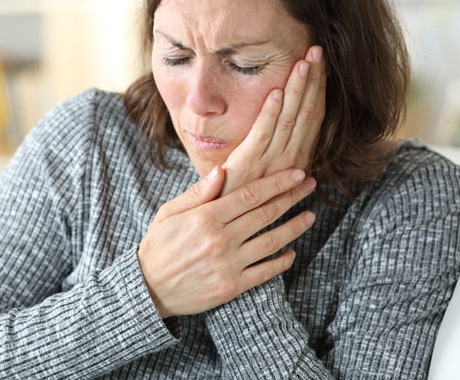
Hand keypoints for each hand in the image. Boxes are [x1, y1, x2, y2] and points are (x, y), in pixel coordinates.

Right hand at [137, 167, 316, 318]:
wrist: (149, 289)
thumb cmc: (159, 245)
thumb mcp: (170, 212)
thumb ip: (197, 192)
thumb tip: (222, 170)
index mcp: (205, 217)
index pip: (250, 194)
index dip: (277, 182)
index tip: (296, 173)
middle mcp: (220, 239)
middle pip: (265, 213)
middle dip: (292, 197)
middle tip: (310, 186)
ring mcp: (228, 264)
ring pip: (271, 241)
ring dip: (294, 227)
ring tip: (310, 216)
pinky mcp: (232, 286)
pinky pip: (265, 272)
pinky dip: (282, 262)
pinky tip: (291, 252)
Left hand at [220, 46, 325, 195]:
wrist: (225, 223)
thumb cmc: (243, 196)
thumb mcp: (268, 174)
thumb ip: (281, 157)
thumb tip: (301, 156)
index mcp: (296, 159)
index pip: (313, 117)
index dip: (318, 89)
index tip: (322, 63)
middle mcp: (290, 159)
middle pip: (306, 112)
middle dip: (313, 80)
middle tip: (318, 50)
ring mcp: (270, 161)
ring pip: (289, 119)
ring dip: (297, 89)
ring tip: (304, 62)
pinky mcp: (248, 163)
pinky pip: (262, 133)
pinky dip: (269, 112)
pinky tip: (276, 91)